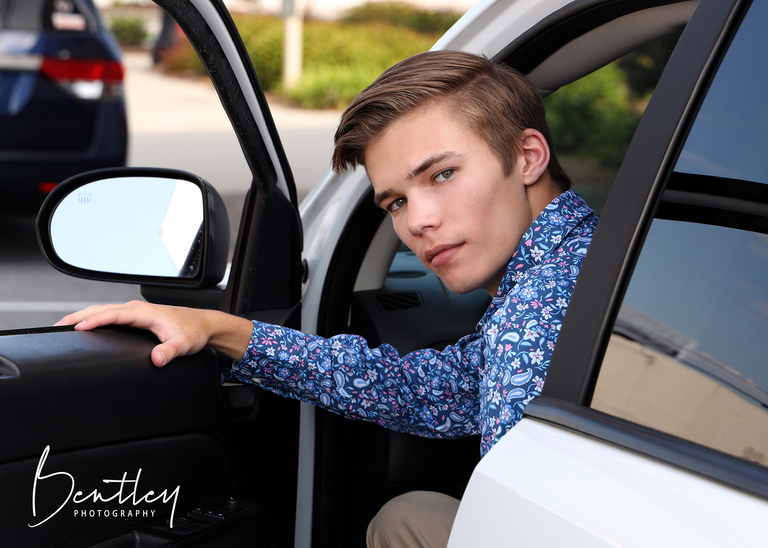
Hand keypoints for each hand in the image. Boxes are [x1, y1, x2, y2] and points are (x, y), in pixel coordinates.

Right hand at [55, 300, 252, 366]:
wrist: (204, 324)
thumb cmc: (194, 332)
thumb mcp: (184, 344)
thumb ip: (170, 351)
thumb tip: (157, 358)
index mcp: (145, 313)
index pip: (112, 314)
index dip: (94, 320)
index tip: (77, 328)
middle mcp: (138, 309)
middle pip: (101, 309)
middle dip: (78, 316)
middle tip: (57, 327)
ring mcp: (136, 312)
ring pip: (104, 311)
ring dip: (83, 317)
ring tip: (63, 327)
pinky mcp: (136, 317)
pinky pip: (110, 316)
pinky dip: (94, 319)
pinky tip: (86, 328)